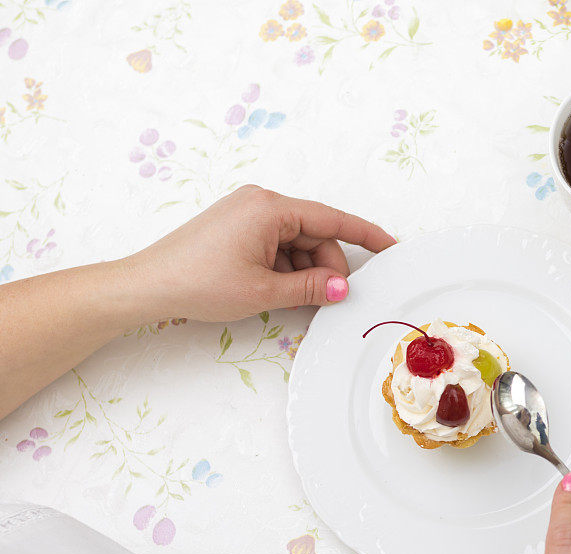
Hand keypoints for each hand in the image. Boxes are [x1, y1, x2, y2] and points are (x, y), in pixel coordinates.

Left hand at [122, 185, 394, 323]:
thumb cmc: (200, 283)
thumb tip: (343, 288)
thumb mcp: (264, 290)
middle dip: (326, 268)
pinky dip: (285, 270)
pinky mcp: (238, 230)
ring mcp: (247, 215)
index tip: (390, 246)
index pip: (331, 219)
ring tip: (294, 301)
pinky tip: (280, 292)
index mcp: (270, 208)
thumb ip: (310, 288)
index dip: (364, 235)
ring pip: (296, 245)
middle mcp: (261, 204)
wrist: (148, 286)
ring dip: (303, 273)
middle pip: (314, 235)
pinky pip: (276, 247)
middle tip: (329, 300)